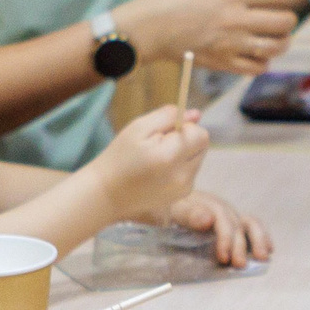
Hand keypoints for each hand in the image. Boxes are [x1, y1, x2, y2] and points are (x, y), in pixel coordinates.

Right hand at [90, 104, 208, 219]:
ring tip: (157, 160)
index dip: (185, 128)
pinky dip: (179, 167)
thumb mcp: (138, 128)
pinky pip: (191, 171)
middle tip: (159, 145)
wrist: (107, 193)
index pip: (200, 134)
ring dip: (183, 153)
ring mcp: (184, 189)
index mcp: (170, 157)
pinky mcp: (182, 195)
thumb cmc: (119, 157)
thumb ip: (169, 116)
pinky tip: (159, 171)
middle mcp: (182, 176)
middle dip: (186, 140)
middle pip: (202, 146)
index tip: (164, 133)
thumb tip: (196, 114)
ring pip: (198, 158)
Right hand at [119, 0, 298, 73]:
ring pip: (275, 47)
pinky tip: (256, 55)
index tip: (278, 2)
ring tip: (274, 41)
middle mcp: (236, 18)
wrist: (150, 27)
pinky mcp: (223, 63)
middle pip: (284, 22)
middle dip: (287, 22)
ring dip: (280, 44)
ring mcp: (231, 43)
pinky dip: (262, 63)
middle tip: (281, 23)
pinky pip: (257, 68)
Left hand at [167, 189, 272, 265]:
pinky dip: (261, 236)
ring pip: (249, 223)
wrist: (165, 205)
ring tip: (262, 257)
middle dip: (239, 246)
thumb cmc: (167, 210)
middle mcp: (220, 208)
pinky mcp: (232, 223)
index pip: (220, 220)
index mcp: (205, 205)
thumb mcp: (170, 211)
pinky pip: (251, 226)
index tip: (224, 257)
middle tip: (239, 264)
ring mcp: (228, 215)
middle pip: (236, 225)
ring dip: (258, 239)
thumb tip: (208, 219)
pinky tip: (268, 248)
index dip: (225, 239)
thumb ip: (188, 215)